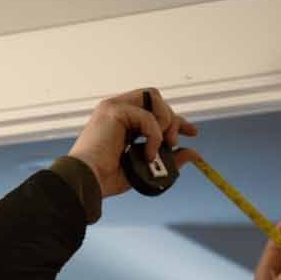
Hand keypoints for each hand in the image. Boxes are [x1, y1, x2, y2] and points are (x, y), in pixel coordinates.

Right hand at [68, 90, 198, 198]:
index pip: (154, 110)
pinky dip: (153, 135)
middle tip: (174, 142)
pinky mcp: (114, 110)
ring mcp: (114, 107)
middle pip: (156, 99)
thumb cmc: (106, 179)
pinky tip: (147, 153)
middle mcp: (117, 110)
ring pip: (154, 97)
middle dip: (173, 118)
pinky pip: (147, 116)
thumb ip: (169, 159)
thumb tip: (193, 154)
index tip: (191, 133)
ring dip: (165, 121)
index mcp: (121, 122)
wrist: (87, 182)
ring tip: (162, 145)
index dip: (175, 120)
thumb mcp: (145, 168)